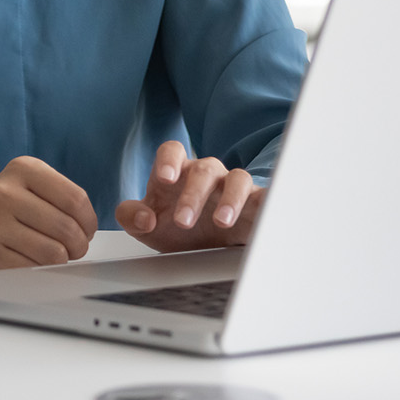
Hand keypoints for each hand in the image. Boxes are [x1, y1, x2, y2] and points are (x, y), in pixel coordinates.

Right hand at [0, 156, 96, 271]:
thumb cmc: (10, 214)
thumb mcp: (34, 189)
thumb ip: (65, 201)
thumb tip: (89, 232)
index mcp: (22, 169)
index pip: (76, 200)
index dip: (89, 222)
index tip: (84, 230)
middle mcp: (3, 192)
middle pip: (67, 228)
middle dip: (78, 246)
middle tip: (70, 249)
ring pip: (54, 253)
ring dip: (60, 261)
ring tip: (50, 256)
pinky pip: (34, 271)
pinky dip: (40, 273)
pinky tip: (31, 264)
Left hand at [116, 141, 263, 251]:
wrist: (203, 248)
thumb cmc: (174, 227)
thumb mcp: (146, 227)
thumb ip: (131, 217)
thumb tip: (144, 218)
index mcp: (177, 172)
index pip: (172, 151)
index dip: (169, 161)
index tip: (165, 179)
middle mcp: (207, 174)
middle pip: (204, 169)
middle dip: (193, 195)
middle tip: (183, 222)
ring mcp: (233, 187)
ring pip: (238, 179)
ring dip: (230, 199)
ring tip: (221, 221)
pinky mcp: (256, 203)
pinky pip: (265, 198)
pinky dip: (268, 203)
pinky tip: (267, 215)